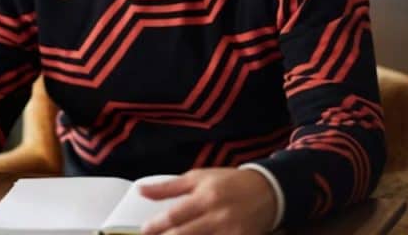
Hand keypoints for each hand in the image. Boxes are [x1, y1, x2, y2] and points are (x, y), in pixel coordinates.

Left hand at [140, 168, 276, 234]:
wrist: (267, 191)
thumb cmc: (228, 183)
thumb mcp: (198, 178)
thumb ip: (168, 187)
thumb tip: (141, 190)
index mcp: (206, 197)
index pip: (176, 216)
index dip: (157, 226)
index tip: (144, 231)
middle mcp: (219, 216)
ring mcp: (231, 233)